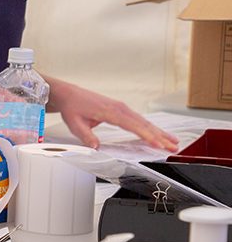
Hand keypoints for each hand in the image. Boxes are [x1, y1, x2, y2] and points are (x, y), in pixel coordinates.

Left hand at [49, 79, 178, 150]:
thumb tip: (95, 147)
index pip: (132, 126)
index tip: (157, 144)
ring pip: (145, 122)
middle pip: (144, 124)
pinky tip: (159, 134)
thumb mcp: (75, 124)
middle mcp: (120, 108)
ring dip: (159, 132)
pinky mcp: (121, 109)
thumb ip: (86, 136)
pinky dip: (151, 128)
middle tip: (173, 147)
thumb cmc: (72, 107)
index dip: (146, 136)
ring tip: (173, 142)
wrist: (68, 94)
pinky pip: (139, 120)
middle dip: (160, 136)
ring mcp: (122, 108)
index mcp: (110, 111)